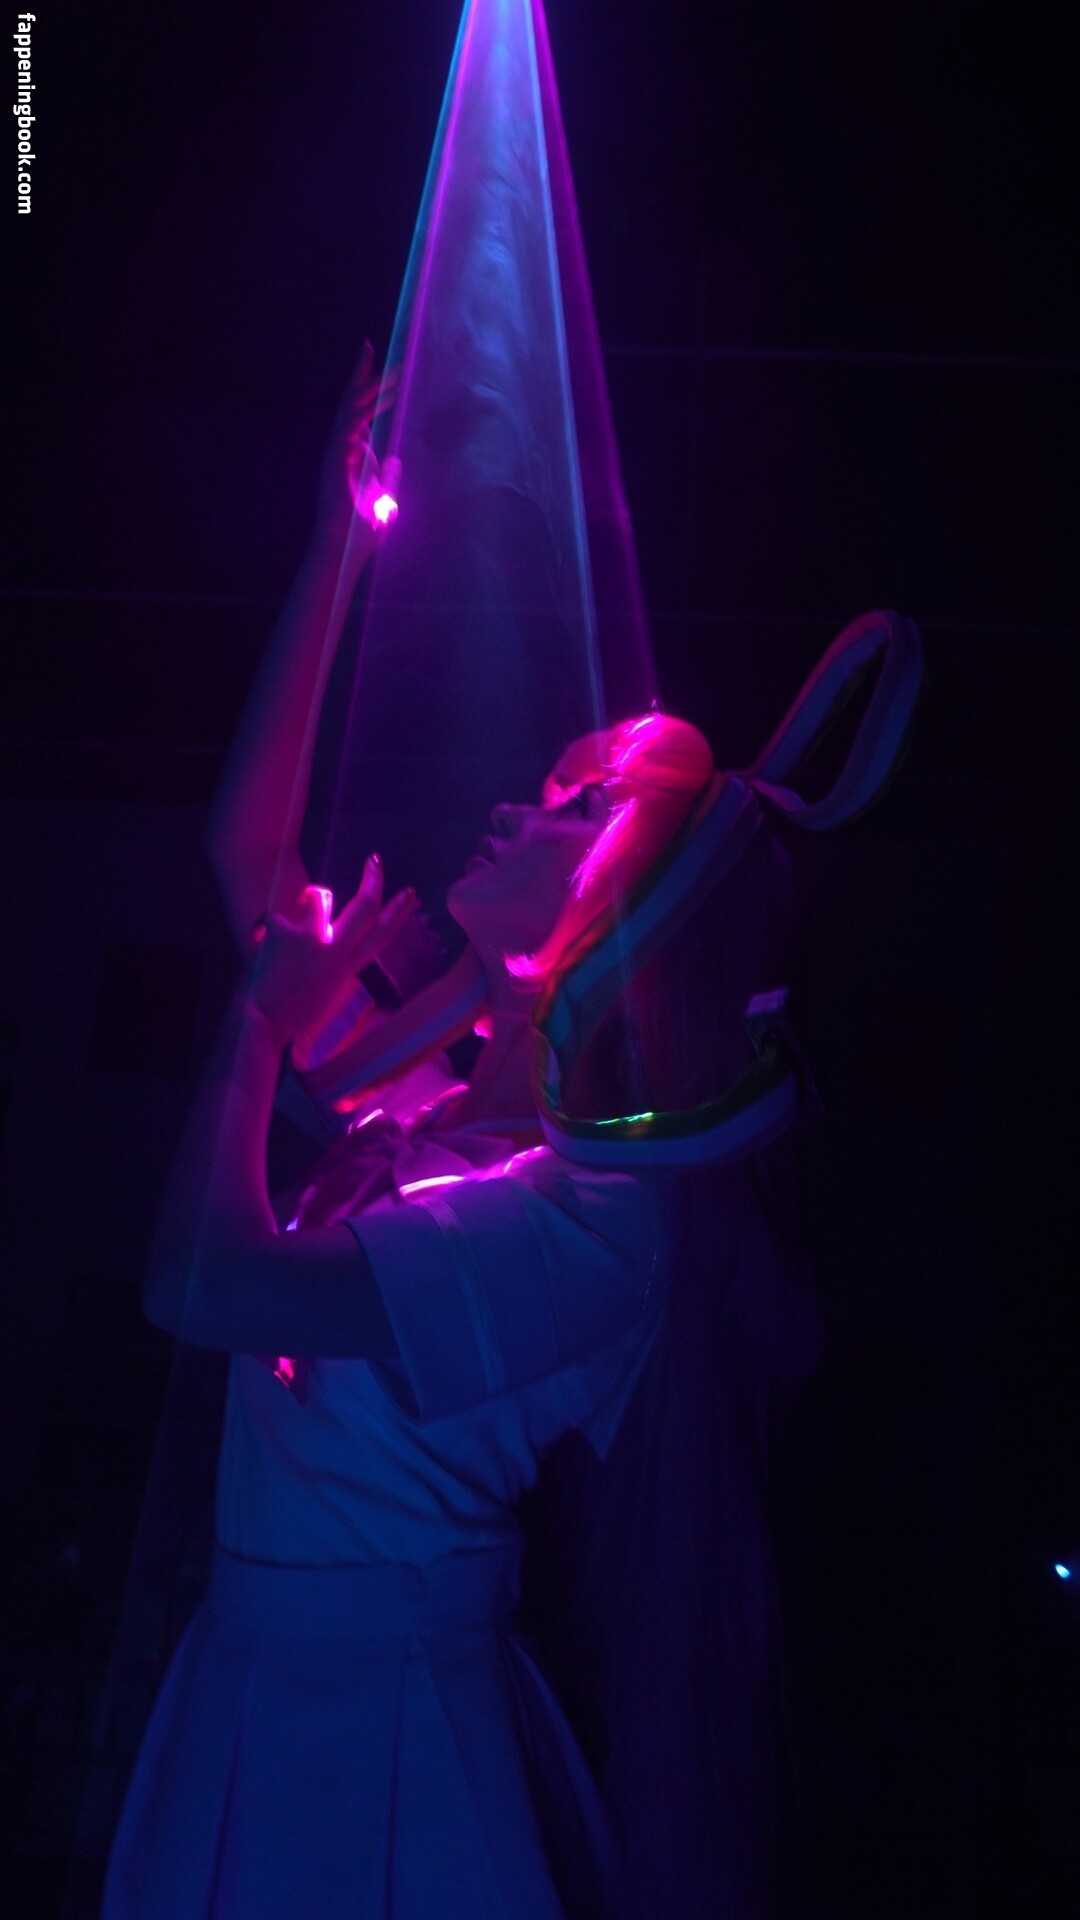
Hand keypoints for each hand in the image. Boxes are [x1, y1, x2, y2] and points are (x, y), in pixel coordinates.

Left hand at [244, 859, 416, 1055]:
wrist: (265, 1023)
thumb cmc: (292, 1013)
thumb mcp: (326, 991)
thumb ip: (333, 961)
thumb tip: (329, 934)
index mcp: (348, 968)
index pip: (381, 934)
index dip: (398, 913)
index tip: (409, 894)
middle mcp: (336, 951)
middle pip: (365, 907)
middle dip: (374, 879)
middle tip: (375, 860)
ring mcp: (313, 939)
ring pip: (321, 896)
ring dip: (310, 896)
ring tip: (297, 910)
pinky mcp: (286, 933)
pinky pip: (277, 913)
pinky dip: (269, 925)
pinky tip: (261, 940)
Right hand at [314, 343, 398, 545]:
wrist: (342, 551)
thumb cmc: (359, 535)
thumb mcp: (384, 503)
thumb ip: (388, 480)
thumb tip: (394, 458)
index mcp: (349, 457)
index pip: (357, 415)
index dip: (368, 392)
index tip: (380, 372)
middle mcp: (339, 449)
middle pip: (348, 402)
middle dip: (361, 374)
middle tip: (371, 345)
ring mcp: (335, 451)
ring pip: (350, 407)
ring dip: (371, 385)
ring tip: (392, 368)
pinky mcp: (336, 457)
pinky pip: (353, 422)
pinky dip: (370, 406)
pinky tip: (389, 393)